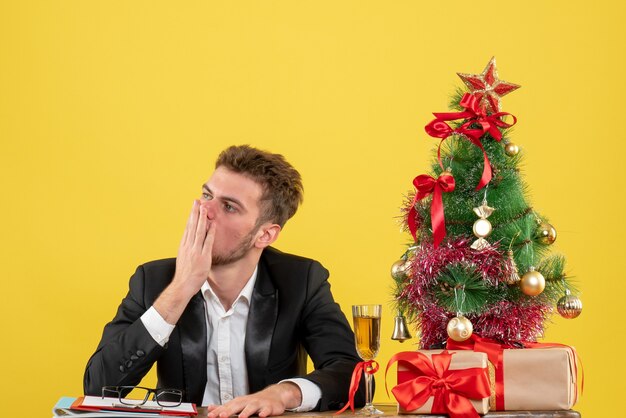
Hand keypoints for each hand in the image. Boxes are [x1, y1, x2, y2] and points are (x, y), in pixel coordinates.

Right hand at [153, 200, 215, 323]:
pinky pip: (208, 242)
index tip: (194, 206)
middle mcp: (188, 246)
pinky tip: (213, 224)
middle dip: (195, 212)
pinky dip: (210, 233)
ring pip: (199, 231)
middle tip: (198, 201)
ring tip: (205, 208)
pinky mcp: (203, 257)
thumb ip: (187, 247)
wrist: (182, 286)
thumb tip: (190, 239)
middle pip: (192, 226)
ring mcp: (195, 251)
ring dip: (202, 219)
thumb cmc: (185, 274)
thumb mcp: (183, 257)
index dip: (191, 216)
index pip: (188, 227)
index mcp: (183, 245)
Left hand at [206, 383, 301, 417]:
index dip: (218, 411)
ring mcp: (259, 403)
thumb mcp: (239, 403)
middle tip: (221, 415)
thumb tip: (210, 408)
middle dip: (229, 410)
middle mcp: (248, 401)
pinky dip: (264, 412)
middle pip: (237, 405)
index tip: (210, 415)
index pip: (227, 406)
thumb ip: (225, 406)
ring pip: (252, 407)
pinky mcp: (269, 407)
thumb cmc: (254, 401)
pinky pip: (266, 410)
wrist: (274, 395)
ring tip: (241, 417)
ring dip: (246, 412)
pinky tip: (261, 416)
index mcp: (239, 401)